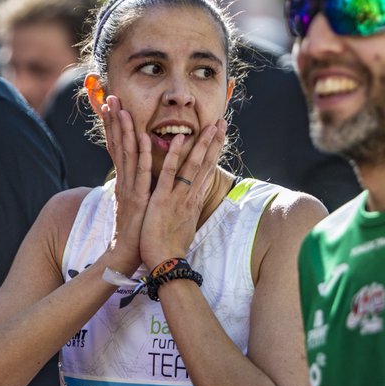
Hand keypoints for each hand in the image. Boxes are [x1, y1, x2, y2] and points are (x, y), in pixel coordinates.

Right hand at [101, 95, 149, 273]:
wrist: (129, 256)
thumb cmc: (137, 231)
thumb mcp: (135, 203)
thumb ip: (135, 187)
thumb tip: (136, 176)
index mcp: (125, 181)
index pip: (117, 148)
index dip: (113, 127)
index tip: (110, 107)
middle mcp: (124, 181)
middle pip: (117, 145)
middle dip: (113, 121)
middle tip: (110, 98)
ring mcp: (130, 189)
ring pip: (127, 154)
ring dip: (124, 130)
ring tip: (121, 108)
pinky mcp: (139, 198)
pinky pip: (140, 173)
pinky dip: (143, 154)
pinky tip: (144, 137)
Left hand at [139, 118, 226, 268]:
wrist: (166, 263)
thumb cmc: (172, 245)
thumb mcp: (184, 222)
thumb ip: (188, 207)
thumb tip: (192, 199)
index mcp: (193, 199)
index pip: (207, 170)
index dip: (215, 151)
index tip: (220, 135)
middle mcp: (190, 196)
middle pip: (206, 164)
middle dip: (215, 142)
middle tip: (222, 122)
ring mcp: (178, 197)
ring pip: (192, 166)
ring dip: (201, 144)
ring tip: (209, 125)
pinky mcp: (162, 200)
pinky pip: (169, 175)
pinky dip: (173, 156)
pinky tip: (178, 141)